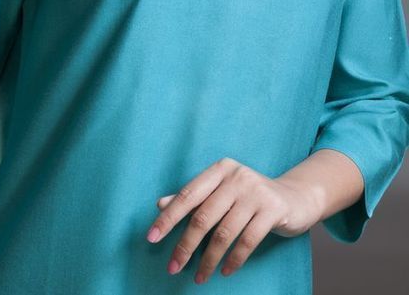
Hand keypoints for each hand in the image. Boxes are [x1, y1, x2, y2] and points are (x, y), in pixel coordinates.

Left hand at [145, 157, 321, 283]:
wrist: (295, 197)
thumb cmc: (249, 196)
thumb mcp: (221, 191)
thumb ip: (193, 197)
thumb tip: (160, 204)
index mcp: (220, 169)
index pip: (188, 195)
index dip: (168, 218)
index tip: (152, 238)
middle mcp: (237, 176)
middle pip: (203, 216)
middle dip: (185, 245)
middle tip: (173, 267)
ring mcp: (256, 192)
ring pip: (224, 233)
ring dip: (208, 260)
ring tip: (199, 277)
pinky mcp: (273, 209)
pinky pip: (247, 241)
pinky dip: (233, 260)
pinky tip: (225, 271)